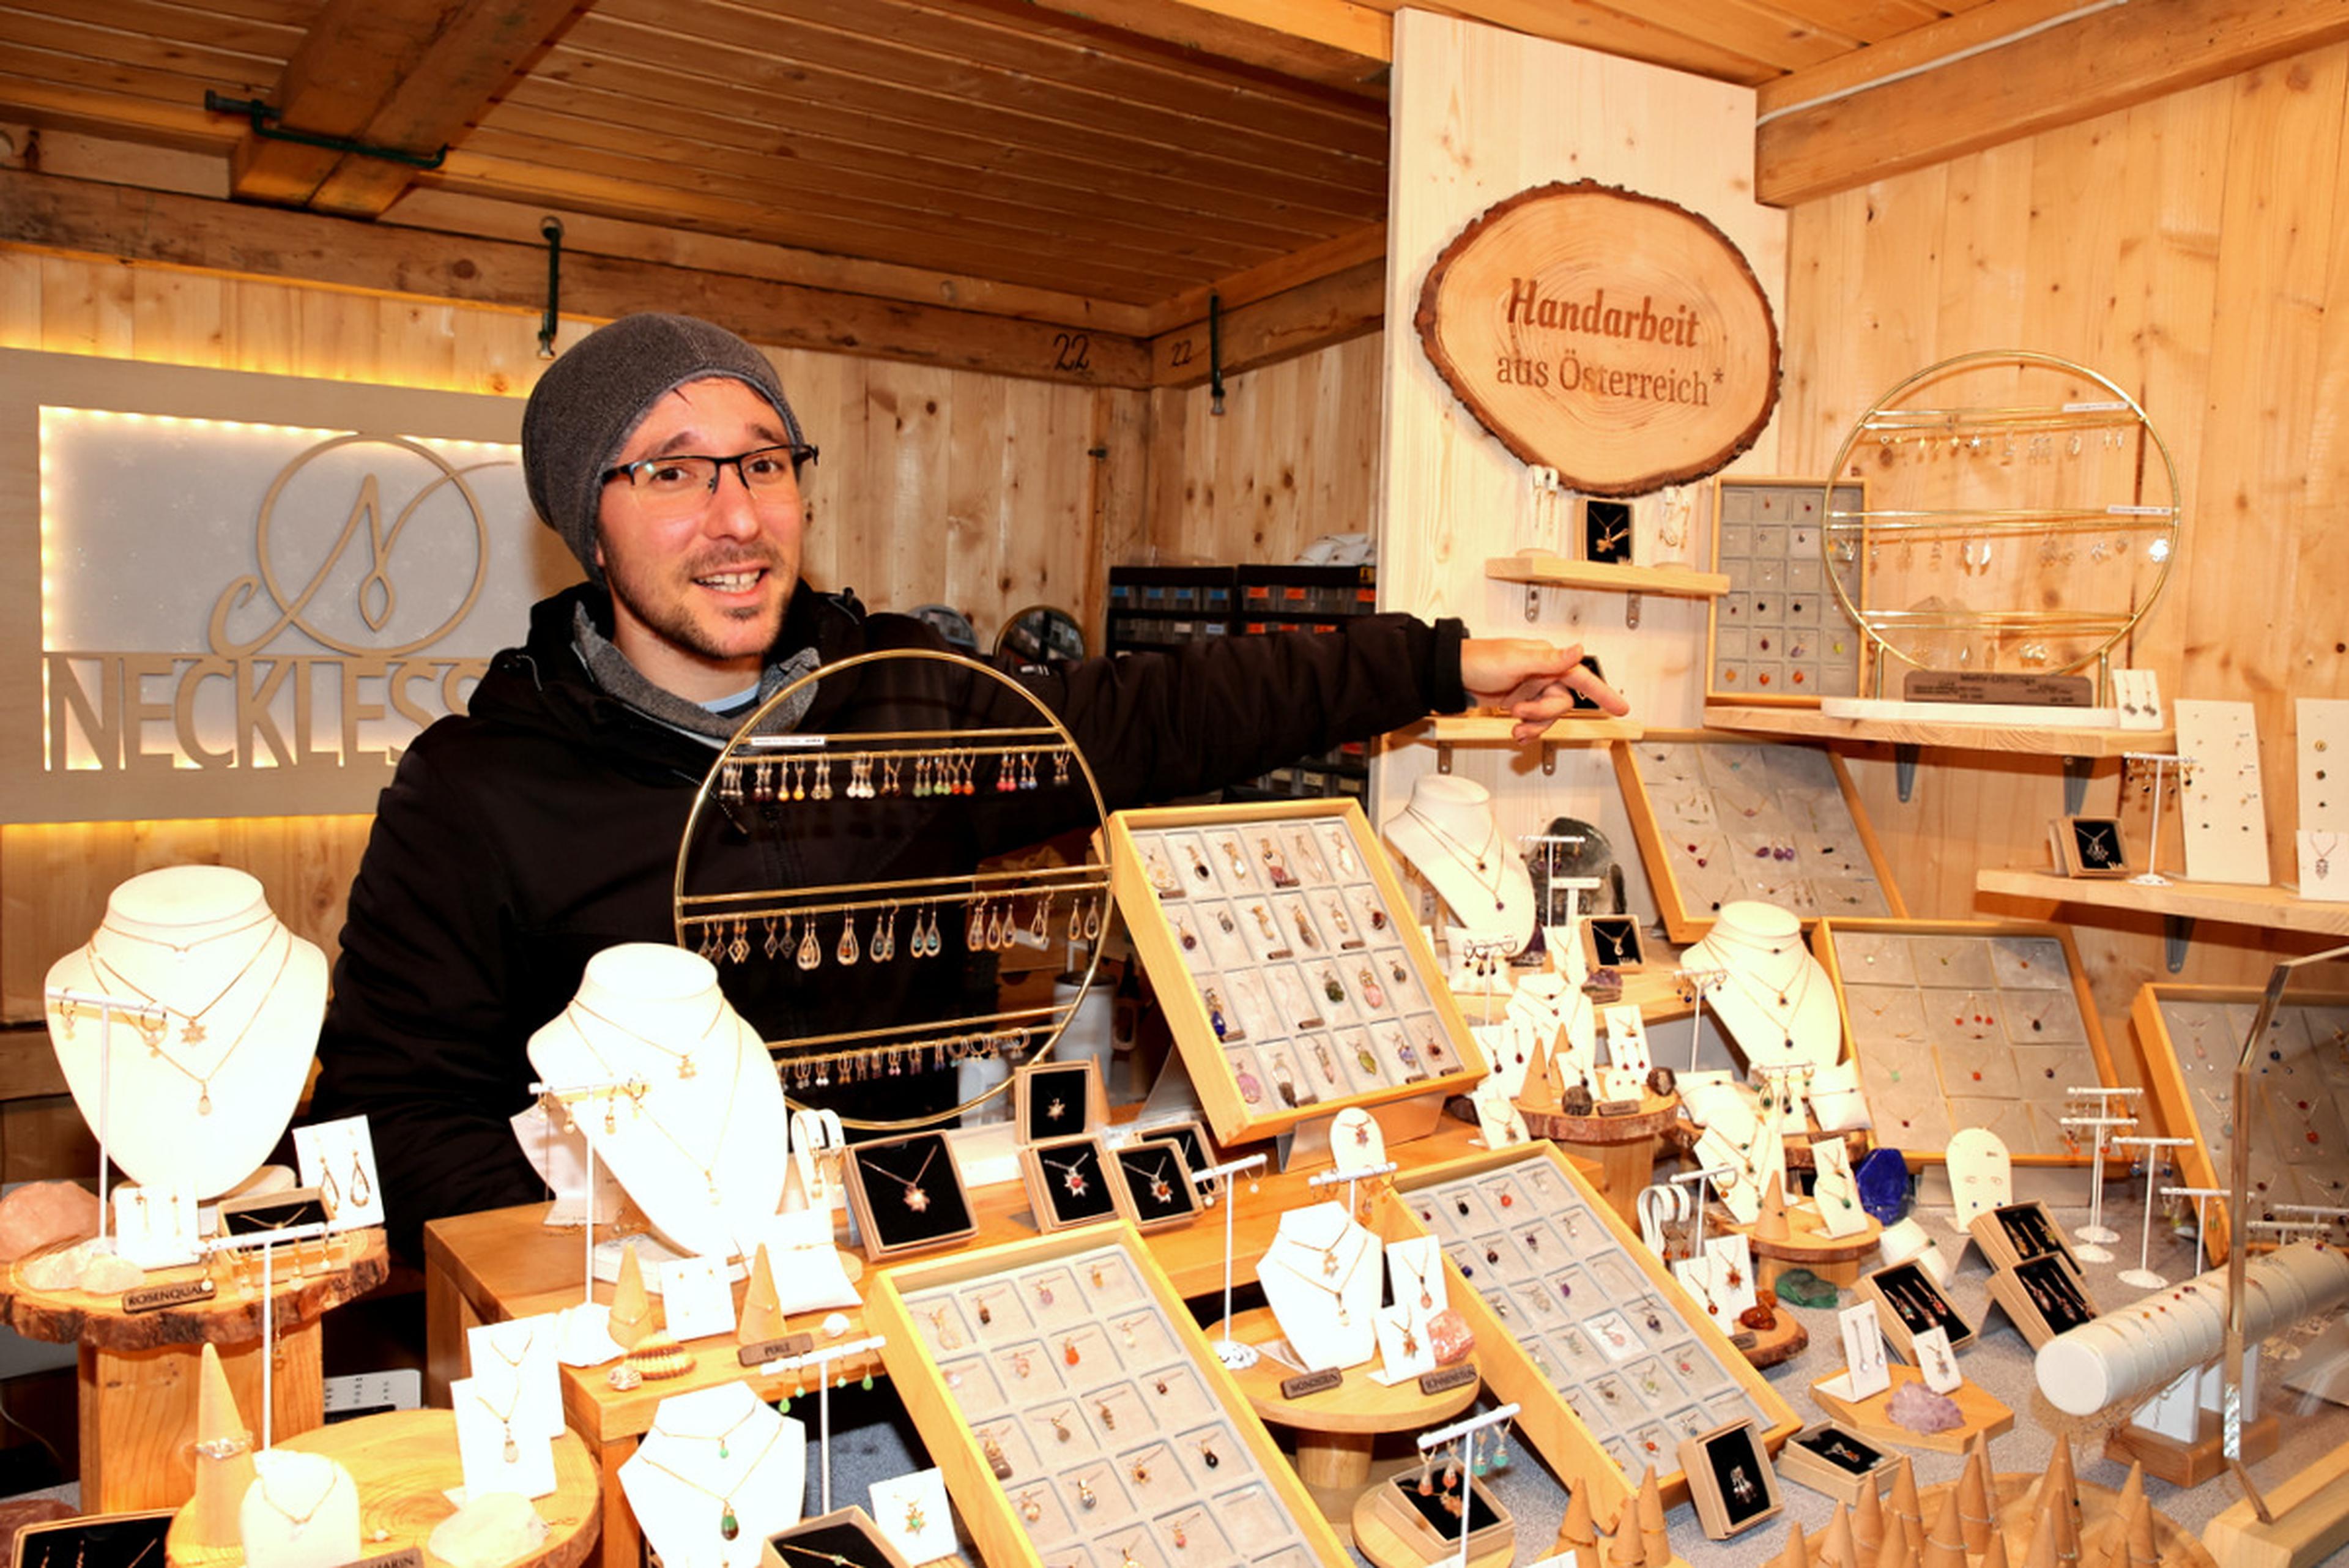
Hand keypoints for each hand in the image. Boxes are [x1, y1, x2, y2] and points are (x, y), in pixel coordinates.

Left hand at [1459, 637, 1629, 738]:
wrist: (1453, 674)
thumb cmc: (1480, 660)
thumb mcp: (1516, 660)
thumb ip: (1549, 660)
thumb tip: (1577, 649)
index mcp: (1547, 660)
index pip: (1582, 678)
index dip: (1603, 692)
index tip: (1621, 707)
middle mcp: (1543, 674)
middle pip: (1562, 703)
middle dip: (1544, 714)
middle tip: (1521, 713)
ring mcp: (1531, 689)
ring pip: (1548, 716)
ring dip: (1534, 725)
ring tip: (1515, 724)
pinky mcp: (1519, 702)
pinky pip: (1534, 722)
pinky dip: (1528, 730)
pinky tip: (1518, 733)